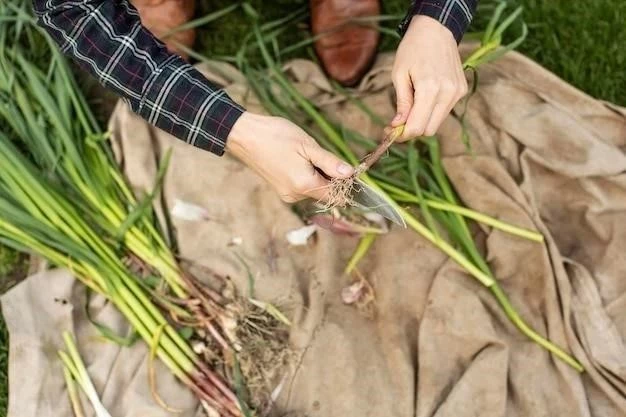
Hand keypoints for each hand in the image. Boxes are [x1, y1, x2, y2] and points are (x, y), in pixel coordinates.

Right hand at [226, 112, 353, 202]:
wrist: (245, 136)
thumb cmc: (276, 136)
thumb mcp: (308, 146)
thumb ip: (330, 162)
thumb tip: (350, 174)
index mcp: (305, 185)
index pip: (336, 196)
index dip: (346, 185)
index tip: (348, 168)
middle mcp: (296, 196)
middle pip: (325, 194)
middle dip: (331, 178)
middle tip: (322, 155)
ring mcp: (287, 194)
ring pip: (314, 190)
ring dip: (318, 176)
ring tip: (306, 155)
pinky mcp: (281, 190)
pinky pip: (302, 188)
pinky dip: (307, 177)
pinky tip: (298, 160)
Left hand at [391, 15, 467, 139]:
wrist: (436, 29)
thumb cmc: (412, 49)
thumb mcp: (399, 75)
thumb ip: (401, 103)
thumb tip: (398, 126)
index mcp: (430, 89)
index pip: (417, 127)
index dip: (402, 135)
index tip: (390, 131)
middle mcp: (448, 93)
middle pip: (429, 130)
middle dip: (412, 130)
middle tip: (398, 122)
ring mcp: (457, 93)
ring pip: (437, 123)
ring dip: (422, 120)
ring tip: (411, 105)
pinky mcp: (461, 90)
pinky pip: (445, 111)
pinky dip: (432, 110)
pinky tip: (425, 96)